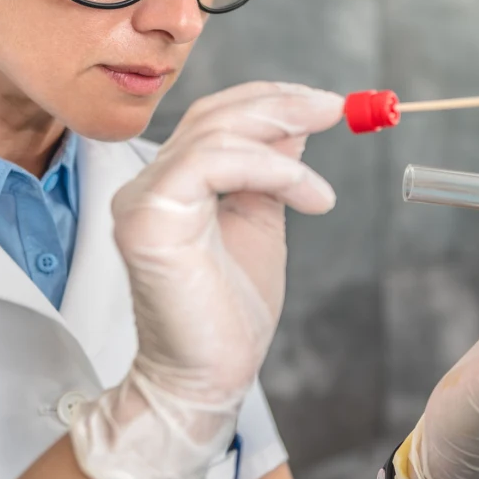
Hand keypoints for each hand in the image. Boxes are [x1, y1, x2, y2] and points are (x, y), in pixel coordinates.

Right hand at [71, 81, 344, 478]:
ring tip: (323, 186)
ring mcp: (142, 198)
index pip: (215, 118)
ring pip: (214, 133)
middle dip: (280, 103)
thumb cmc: (230, 317)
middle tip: (335, 108)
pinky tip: (308, 196)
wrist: (207, 378)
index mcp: (172, 184)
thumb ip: (270, 176)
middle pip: (213, 114)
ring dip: (282, 140)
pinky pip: (211, 164)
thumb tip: (294, 124)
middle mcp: (148, 184)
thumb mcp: (260, 225)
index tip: (326, 104)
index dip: (269, 100)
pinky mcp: (148, 218)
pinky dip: (270, 170)